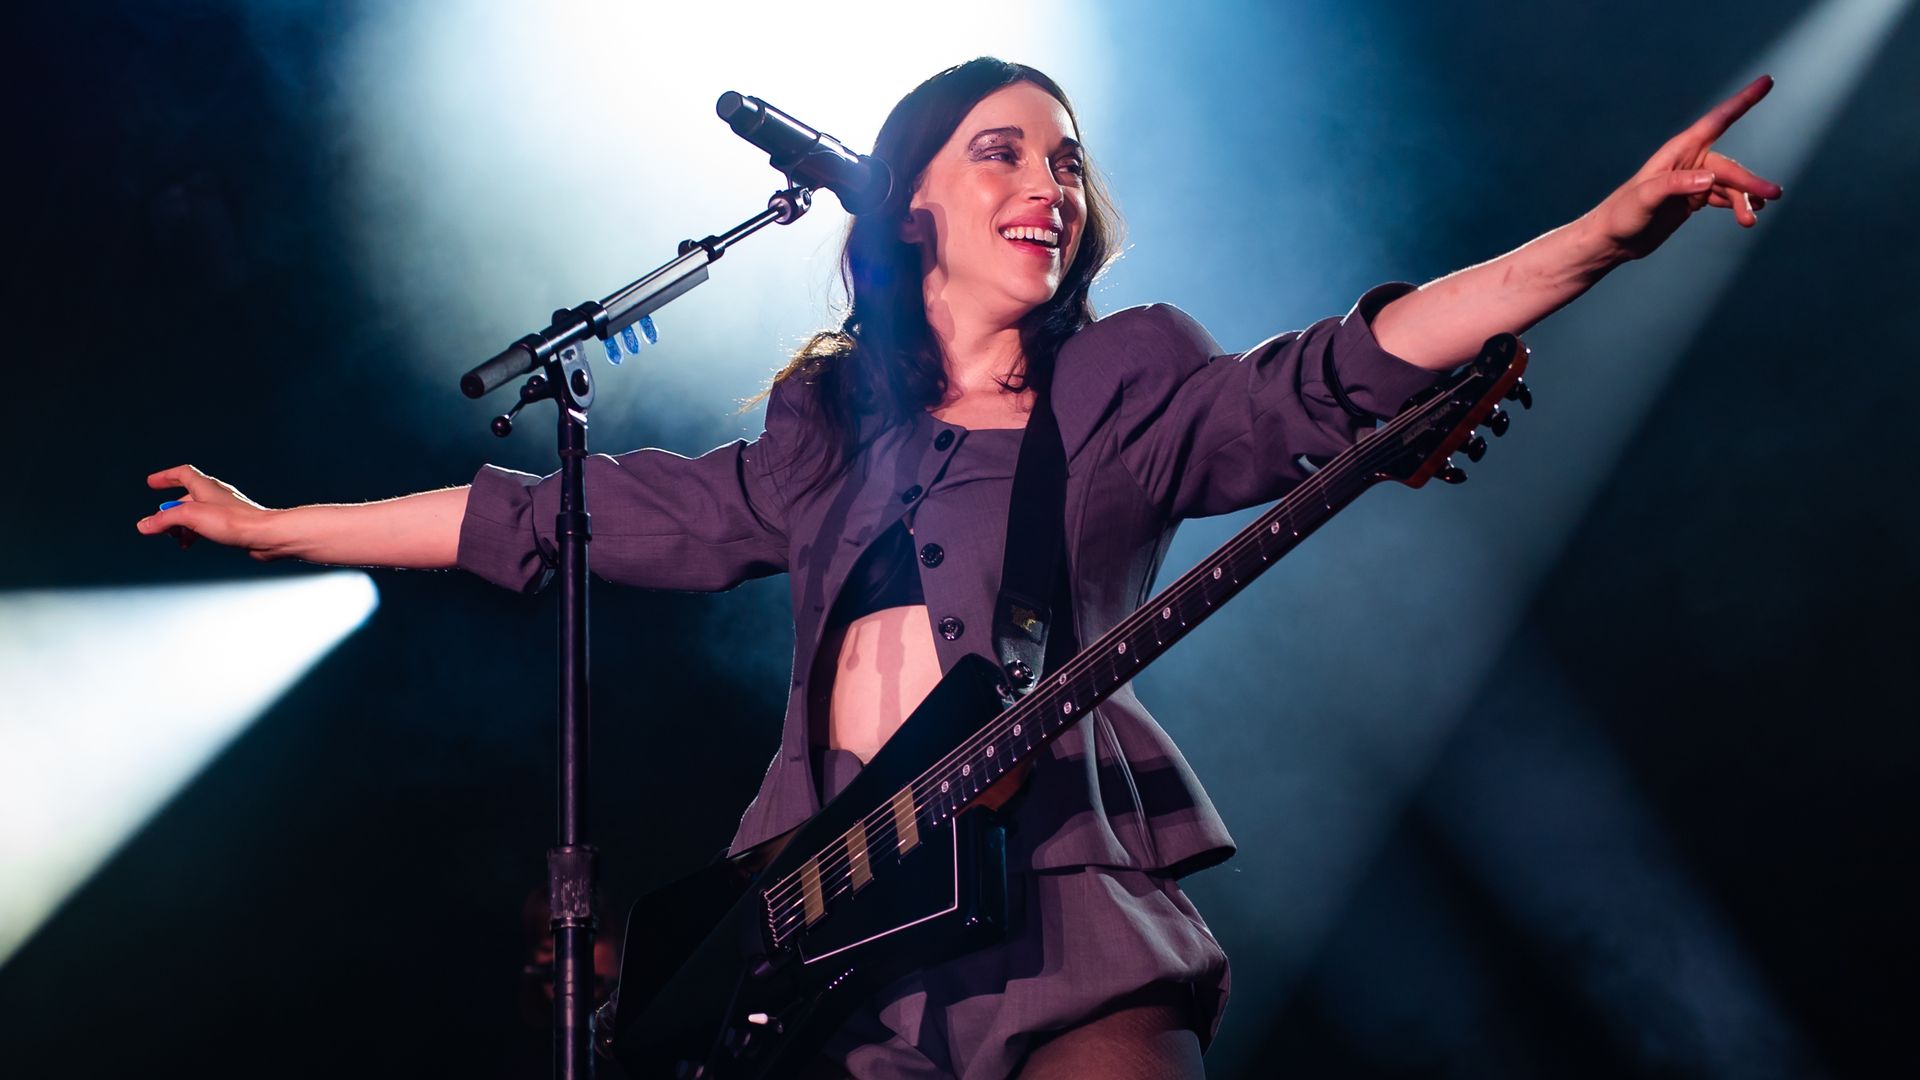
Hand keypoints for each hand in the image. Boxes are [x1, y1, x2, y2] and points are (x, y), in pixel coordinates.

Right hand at [136, 464, 280, 558]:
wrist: (265, 536)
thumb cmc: (234, 521)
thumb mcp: (190, 516)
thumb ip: (164, 519)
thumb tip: (144, 525)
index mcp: (205, 486)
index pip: (182, 473)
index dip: (165, 476)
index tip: (152, 482)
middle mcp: (215, 495)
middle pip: (185, 498)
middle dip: (169, 512)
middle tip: (158, 526)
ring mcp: (225, 510)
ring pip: (195, 515)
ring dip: (181, 526)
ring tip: (177, 540)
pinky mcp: (232, 525)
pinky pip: (206, 526)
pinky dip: (194, 533)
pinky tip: (191, 544)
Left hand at [1585, 74, 1784, 261]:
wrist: (1612, 240)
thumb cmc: (1622, 215)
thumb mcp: (1644, 198)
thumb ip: (1675, 185)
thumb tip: (1709, 179)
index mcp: (1678, 152)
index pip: (1717, 121)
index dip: (1743, 101)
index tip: (1767, 81)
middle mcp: (1689, 162)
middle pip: (1729, 167)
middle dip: (1750, 182)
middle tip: (1773, 196)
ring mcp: (1692, 181)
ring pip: (1729, 185)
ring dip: (1744, 200)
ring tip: (1750, 220)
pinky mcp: (1692, 199)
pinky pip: (1723, 197)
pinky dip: (1736, 205)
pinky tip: (1747, 216)